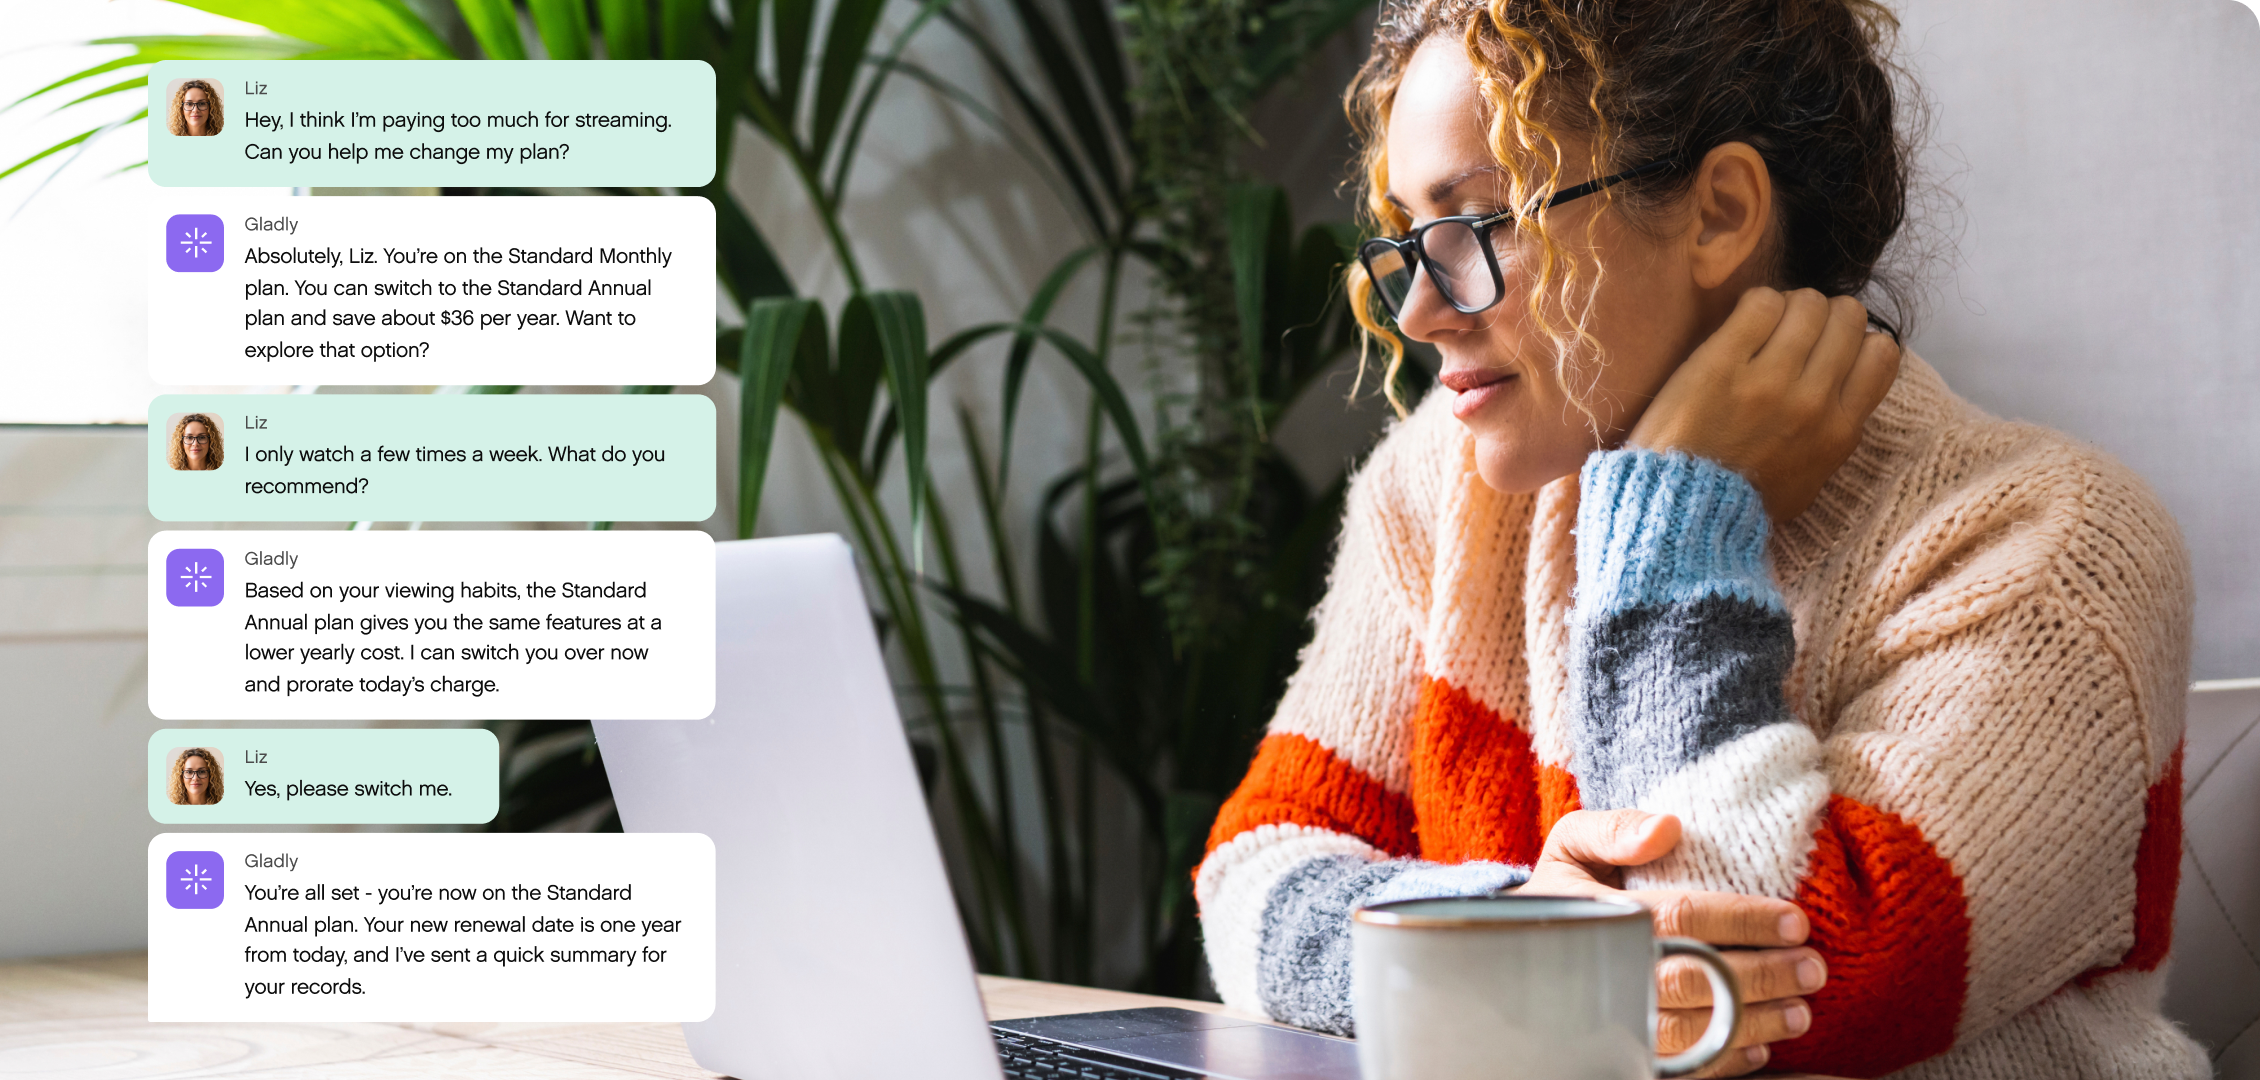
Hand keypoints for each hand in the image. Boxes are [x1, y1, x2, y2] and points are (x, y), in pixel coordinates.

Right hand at [1516, 810, 1827, 1076]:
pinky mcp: (1621, 1049)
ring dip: (1752, 1024)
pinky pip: (1678, 1068)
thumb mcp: (1571, 844)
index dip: (1741, 920)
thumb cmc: (1563, 889)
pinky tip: (1760, 1047)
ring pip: (1693, 1033)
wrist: (1520, 946)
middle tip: (1812, 969)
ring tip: (1799, 1011)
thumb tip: (1668, 828)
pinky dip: (1723, 1062)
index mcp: (1599, 915)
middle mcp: (1606, 971)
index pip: (1681, 918)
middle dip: (1761, 976)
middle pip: (1695, 981)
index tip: (1795, 921)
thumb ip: (1613, 829)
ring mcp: (1612, 1018)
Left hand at [1626, 287, 1901, 523]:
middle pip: (1847, 317)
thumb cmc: (1743, 500)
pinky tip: (1740, 325)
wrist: (1681, 512)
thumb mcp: (1811, 477)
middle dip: (1824, 316)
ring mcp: (1768, 380)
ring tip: (1764, 328)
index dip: (1857, 339)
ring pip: (1807, 303)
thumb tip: (1848, 385)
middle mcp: (1813, 401)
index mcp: (1840, 430)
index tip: (1830, 348)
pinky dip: (1756, 304)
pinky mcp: (1721, 363)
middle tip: (1793, 332)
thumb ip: (1835, 430)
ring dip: (1788, 306)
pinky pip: (1760, 303)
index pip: (1882, 353)